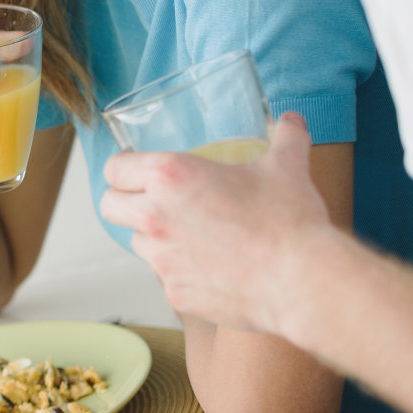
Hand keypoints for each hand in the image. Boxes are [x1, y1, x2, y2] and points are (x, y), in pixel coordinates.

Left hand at [98, 113, 333, 334]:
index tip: (136, 172)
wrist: (302, 281)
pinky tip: (212, 266)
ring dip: (154, 237)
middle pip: (110, 206)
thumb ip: (286, 136)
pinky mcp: (175, 293)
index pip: (114, 168)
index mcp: (170, 176)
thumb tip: (292, 119)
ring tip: (190, 233)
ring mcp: (162, 259)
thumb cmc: (289, 220)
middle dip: (124, 201)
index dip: (123, 169)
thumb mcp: (286, 166)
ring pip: (137, 243)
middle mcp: (155, 216)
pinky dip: (181, 270)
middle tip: (152, 201)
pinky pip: (166, 277)